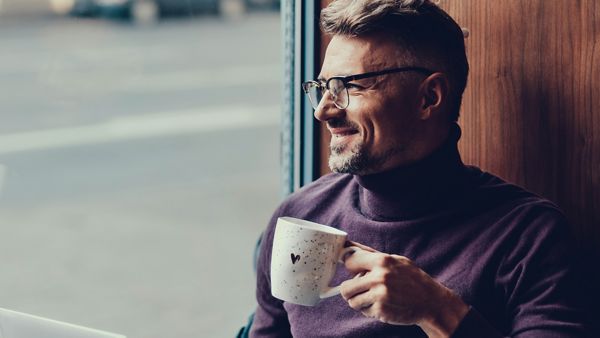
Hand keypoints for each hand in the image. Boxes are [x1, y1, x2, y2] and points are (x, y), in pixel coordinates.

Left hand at [340, 241, 468, 337]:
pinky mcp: (382, 310)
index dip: (350, 266)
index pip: (349, 260)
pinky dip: (371, 310)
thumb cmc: (412, 279)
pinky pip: (364, 311)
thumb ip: (371, 254)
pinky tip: (383, 305)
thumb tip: (347, 246)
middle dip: (351, 290)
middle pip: (345, 287)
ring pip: (352, 301)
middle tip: (362, 290)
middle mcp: (379, 277)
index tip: (353, 270)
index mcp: (382, 260)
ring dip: (360, 302)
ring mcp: (380, 295)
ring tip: (374, 298)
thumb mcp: (396, 260)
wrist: (431, 302)